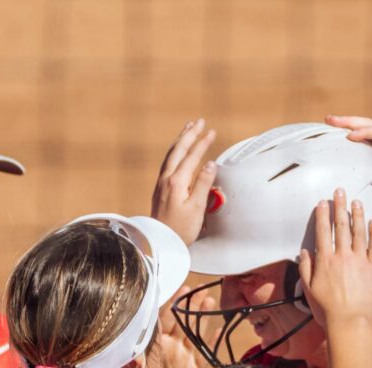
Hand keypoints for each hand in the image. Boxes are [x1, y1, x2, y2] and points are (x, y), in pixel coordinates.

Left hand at [130, 288, 217, 367]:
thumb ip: (134, 360)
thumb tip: (135, 352)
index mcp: (154, 345)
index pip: (163, 319)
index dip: (172, 303)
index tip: (181, 289)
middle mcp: (170, 349)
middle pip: (182, 322)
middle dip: (191, 305)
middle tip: (200, 290)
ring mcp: (183, 360)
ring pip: (195, 334)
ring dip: (202, 318)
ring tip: (209, 301)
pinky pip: (206, 355)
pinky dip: (212, 342)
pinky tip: (218, 330)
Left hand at [151, 119, 216, 244]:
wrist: (160, 242)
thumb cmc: (180, 229)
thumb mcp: (197, 208)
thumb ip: (203, 184)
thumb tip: (210, 163)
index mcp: (177, 182)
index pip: (192, 156)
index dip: (202, 143)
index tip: (212, 131)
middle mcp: (166, 179)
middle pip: (178, 150)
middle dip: (189, 134)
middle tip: (199, 121)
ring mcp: (161, 184)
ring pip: (171, 155)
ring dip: (180, 140)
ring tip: (188, 129)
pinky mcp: (160, 190)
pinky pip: (168, 163)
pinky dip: (174, 152)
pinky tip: (177, 152)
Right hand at [298, 190, 371, 329]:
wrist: (349, 322)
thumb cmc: (327, 309)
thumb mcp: (308, 289)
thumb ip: (306, 268)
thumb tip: (304, 252)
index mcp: (325, 260)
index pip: (323, 231)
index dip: (322, 215)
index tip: (323, 203)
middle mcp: (342, 256)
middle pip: (341, 226)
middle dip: (340, 207)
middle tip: (340, 192)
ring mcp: (359, 261)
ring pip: (359, 232)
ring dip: (358, 215)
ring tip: (356, 202)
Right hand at [326, 115, 371, 192]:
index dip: (366, 132)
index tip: (350, 136)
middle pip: (371, 123)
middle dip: (350, 120)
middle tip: (330, 120)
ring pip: (369, 125)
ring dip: (349, 122)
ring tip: (330, 121)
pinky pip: (369, 133)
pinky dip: (355, 129)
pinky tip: (342, 131)